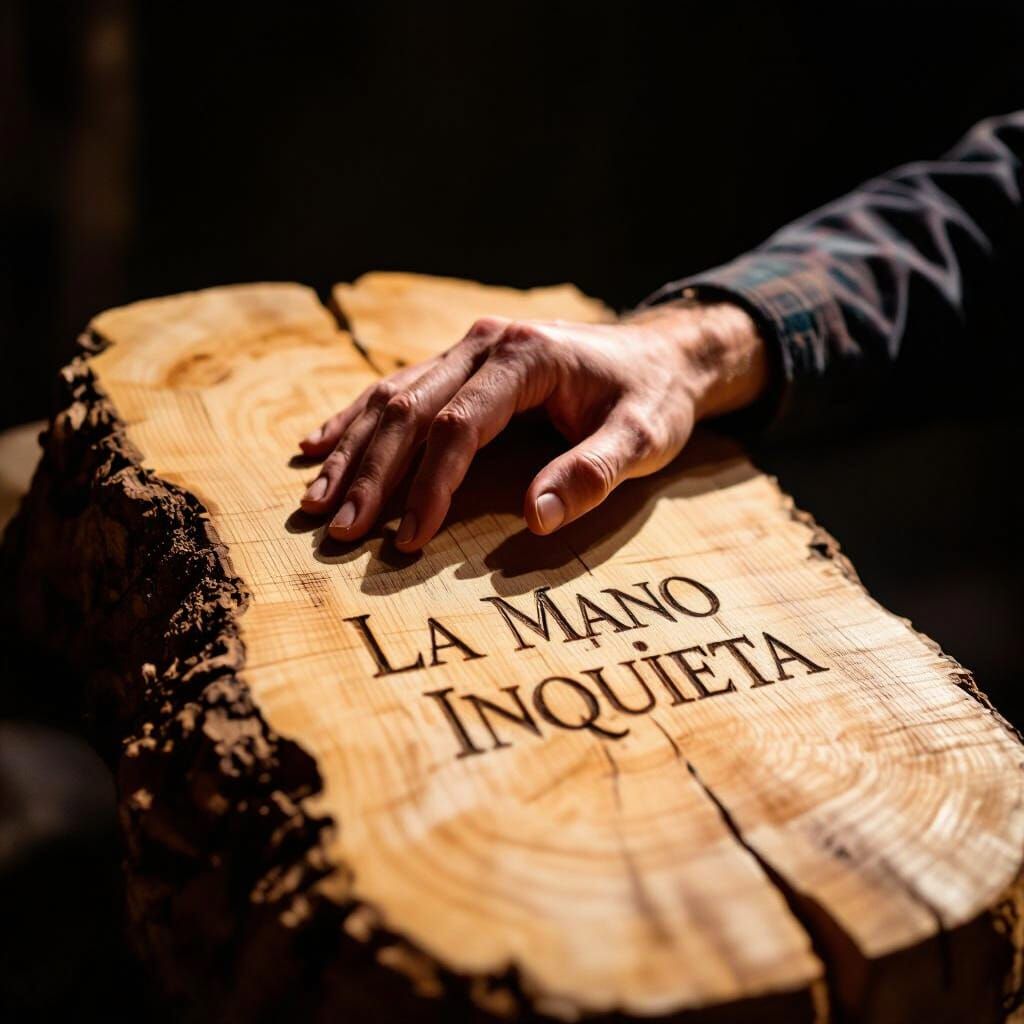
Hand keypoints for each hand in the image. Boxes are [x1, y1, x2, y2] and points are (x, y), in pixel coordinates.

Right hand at [297, 300, 765, 550]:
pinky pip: (397, 389)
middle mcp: (485, 345)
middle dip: (372, 473)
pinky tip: (319, 446)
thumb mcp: (645, 437)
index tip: (408, 537)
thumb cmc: (653, 398)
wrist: (660, 354)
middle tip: (340, 530)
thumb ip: (595, 472)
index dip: (429, 484)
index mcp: (526, 358)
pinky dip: (356, 421)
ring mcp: (468, 350)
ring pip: (392, 397)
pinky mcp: (460, 363)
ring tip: (317, 500)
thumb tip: (537, 517)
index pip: (459, 425)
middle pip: (410, 409)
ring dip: (352, 450)